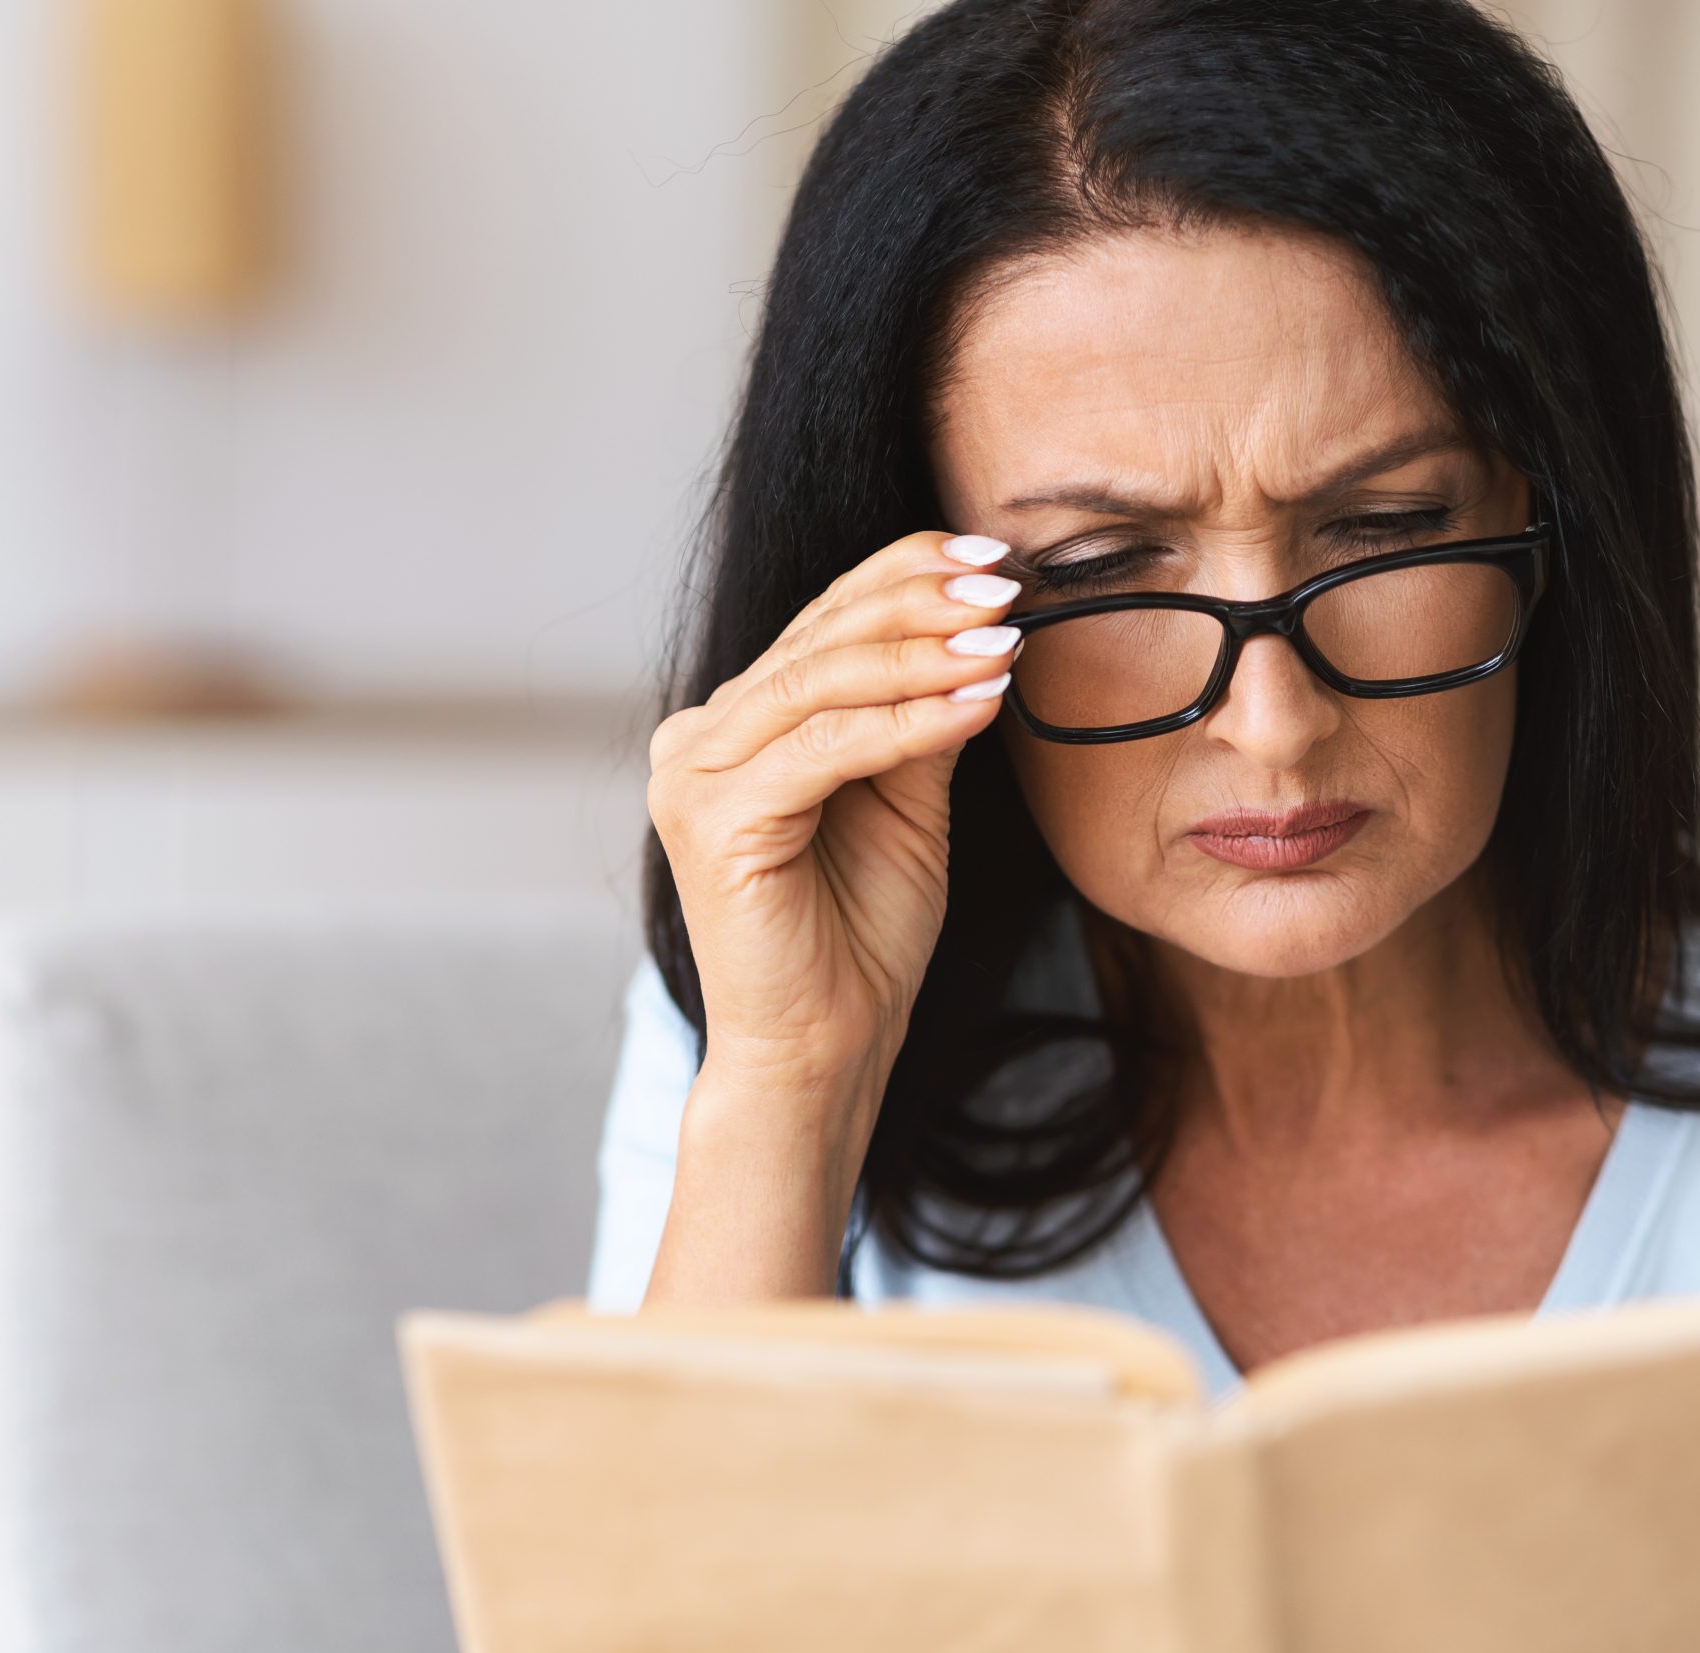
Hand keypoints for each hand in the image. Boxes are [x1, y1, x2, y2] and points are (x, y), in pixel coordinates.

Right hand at [646, 530, 1024, 1098]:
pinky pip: (826, 749)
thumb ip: (921, 717)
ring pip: (820, 683)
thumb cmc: (861, 935)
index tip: (995, 558)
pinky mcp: (712, 821)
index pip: (824, 621)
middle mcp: (698, 738)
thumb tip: (982, 629)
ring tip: (1003, 638)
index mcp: (737, 724)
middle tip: (1006, 584)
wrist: (827, 1048)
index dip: (906, 575)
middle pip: (820, 638)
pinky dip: (908, 721)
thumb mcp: (908, 802)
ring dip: (923, 655)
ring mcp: (693, 777)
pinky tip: (978, 702)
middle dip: (922, 603)